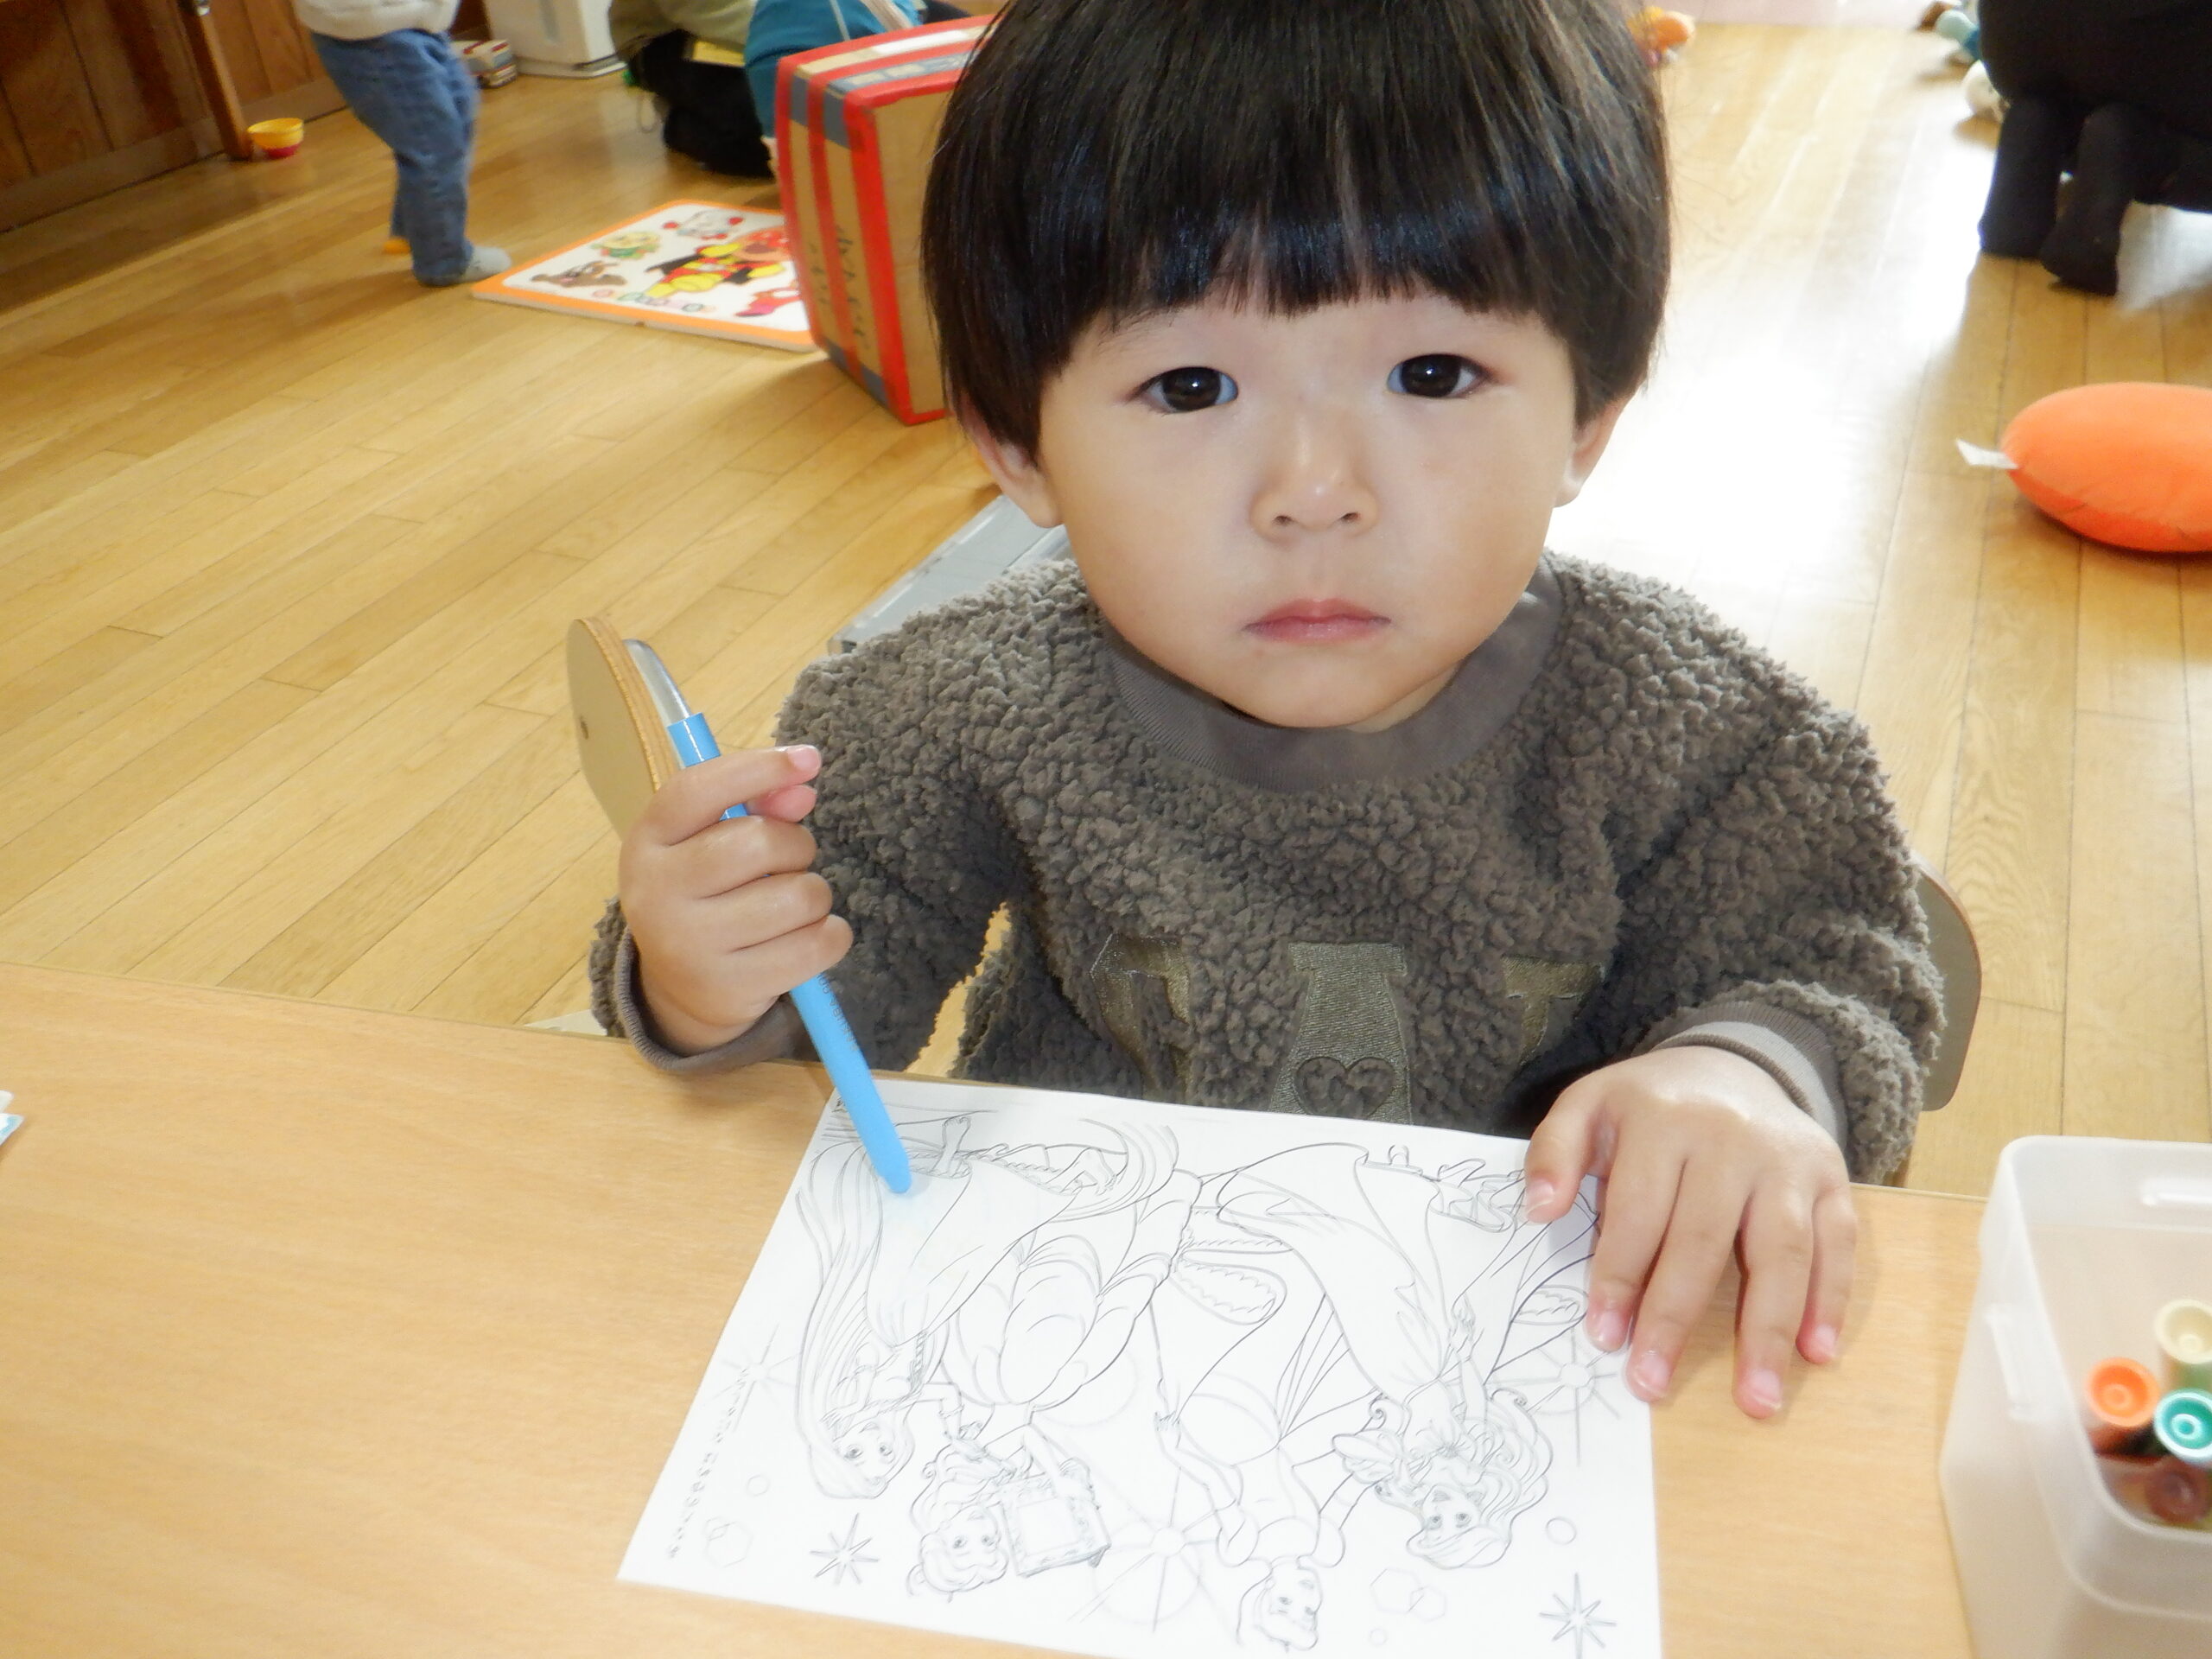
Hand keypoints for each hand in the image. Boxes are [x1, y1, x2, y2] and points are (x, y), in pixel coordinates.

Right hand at [619, 744, 850, 1055]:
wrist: (681, 991)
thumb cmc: (708, 896)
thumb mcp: (713, 843)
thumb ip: (758, 808)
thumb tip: (802, 787)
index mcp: (647, 842)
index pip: (697, 789)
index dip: (757, 768)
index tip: (808, 759)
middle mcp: (656, 892)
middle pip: (760, 842)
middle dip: (797, 846)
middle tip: (789, 863)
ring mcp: (689, 945)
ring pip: (799, 896)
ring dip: (814, 895)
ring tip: (790, 906)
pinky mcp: (730, 987)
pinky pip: (818, 944)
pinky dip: (831, 934)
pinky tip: (806, 937)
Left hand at [1522, 1045, 1854, 1419]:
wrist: (1732, 1066)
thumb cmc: (1649, 1107)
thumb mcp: (1588, 1105)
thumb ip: (1553, 1151)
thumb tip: (1538, 1210)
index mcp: (1663, 1120)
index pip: (1638, 1209)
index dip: (1618, 1276)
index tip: (1603, 1336)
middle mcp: (1731, 1138)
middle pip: (1703, 1238)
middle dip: (1675, 1317)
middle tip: (1652, 1383)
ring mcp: (1788, 1160)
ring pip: (1781, 1249)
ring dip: (1768, 1330)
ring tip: (1755, 1400)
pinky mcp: (1832, 1179)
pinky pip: (1839, 1243)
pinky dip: (1831, 1300)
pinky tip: (1817, 1353)